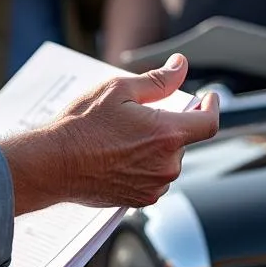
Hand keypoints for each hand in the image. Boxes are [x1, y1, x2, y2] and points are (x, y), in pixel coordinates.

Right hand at [1, 55, 219, 212]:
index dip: (212, 106)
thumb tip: (180, 66)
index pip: (208, 122)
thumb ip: (158, 80)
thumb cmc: (82, 124)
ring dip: (154, 146)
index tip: (209, 97)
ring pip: (167, 159)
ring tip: (120, 136)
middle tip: (136, 115)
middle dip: (167, 124)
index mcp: (167, 135)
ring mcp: (154, 186)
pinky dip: (143, 164)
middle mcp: (166, 165)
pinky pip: (153, 177)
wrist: (54, 162)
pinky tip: (117, 154)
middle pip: (182, 140)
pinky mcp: (140, 200)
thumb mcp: (118, 89)